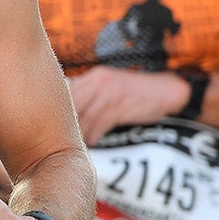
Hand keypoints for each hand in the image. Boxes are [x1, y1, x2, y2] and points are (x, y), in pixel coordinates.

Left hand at [68, 66, 187, 143]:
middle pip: (72, 104)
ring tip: (76, 142)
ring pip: (85, 116)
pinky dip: (94, 135)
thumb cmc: (134, 92)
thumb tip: (68, 111)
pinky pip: (100, 124)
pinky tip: (93, 141)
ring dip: (80, 132)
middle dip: (65, 122)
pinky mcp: (120, 106)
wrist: (165, 90)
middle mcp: (99, 82)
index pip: (67, 91)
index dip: (58, 109)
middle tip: (60, 137)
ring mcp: (110, 94)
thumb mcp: (110, 86)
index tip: (53, 124)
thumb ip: (90, 93)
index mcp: (94, 77)